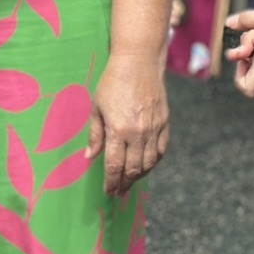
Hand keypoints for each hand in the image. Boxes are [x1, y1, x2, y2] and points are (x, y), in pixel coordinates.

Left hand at [88, 52, 168, 197]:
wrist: (138, 62)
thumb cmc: (113, 82)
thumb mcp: (97, 107)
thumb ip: (95, 134)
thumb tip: (89, 157)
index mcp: (118, 130)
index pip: (114, 166)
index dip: (111, 182)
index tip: (108, 190)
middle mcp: (138, 133)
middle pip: (132, 169)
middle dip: (124, 183)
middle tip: (118, 192)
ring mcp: (154, 129)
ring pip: (148, 163)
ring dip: (139, 176)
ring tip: (130, 182)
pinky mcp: (164, 123)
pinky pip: (161, 151)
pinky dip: (154, 162)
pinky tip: (146, 166)